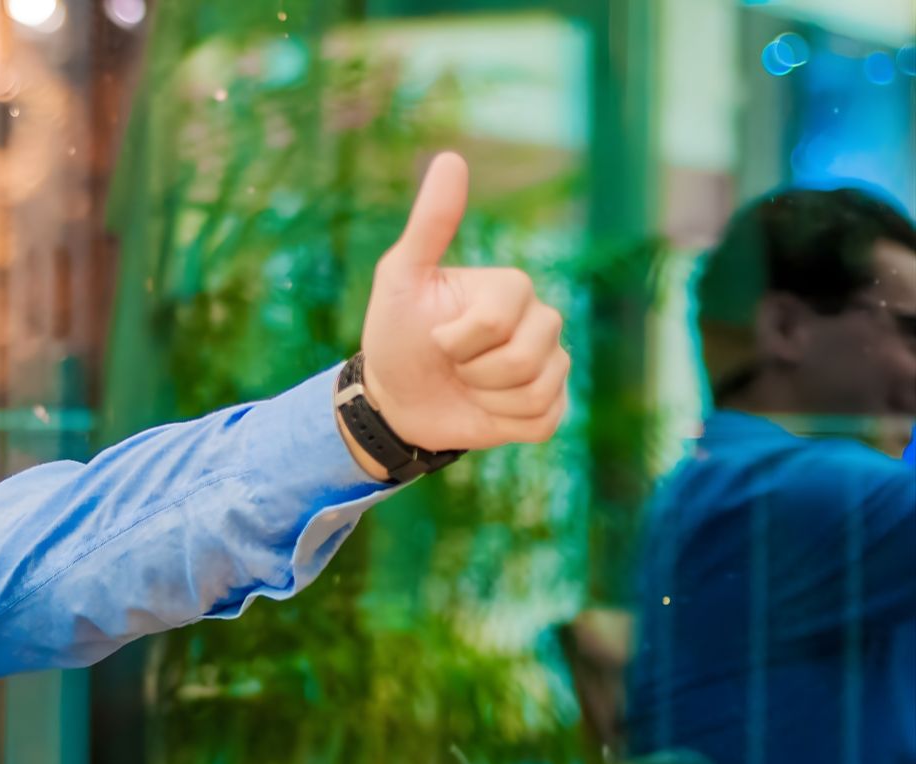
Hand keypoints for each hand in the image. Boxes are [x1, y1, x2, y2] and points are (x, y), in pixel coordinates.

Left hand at [351, 152, 570, 470]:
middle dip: (471, 372)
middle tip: (451, 365)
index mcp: (513, 287)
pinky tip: (484, 409)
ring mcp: (552, 364)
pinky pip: (543, 420)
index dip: (457, 340)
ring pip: (535, 392)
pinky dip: (503, 423)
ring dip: (485, 399)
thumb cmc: (395, 334)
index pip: (499, 321)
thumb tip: (451, 158)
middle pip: (523, 358)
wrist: (395, 398)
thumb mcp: (400, 277)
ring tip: (467, 386)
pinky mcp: (551, 406)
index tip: (436, 337)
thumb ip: (430, 223)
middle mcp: (542, 320)